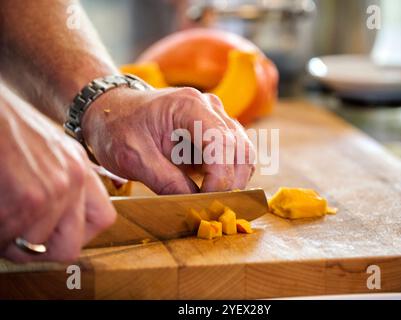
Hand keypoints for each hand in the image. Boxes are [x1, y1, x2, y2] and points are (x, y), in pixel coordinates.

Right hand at [0, 86, 115, 262]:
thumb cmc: (7, 128)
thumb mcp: (48, 150)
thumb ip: (61, 181)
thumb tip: (60, 221)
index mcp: (80, 167)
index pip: (102, 220)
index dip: (76, 235)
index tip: (54, 236)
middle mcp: (74, 178)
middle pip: (70, 247)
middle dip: (38, 248)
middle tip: (17, 236)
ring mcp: (55, 188)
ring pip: (34, 246)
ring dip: (10, 239)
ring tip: (1, 214)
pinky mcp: (28, 197)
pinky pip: (10, 239)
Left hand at [82, 87, 255, 193]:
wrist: (114, 112)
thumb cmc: (118, 128)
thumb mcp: (132, 157)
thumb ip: (165, 181)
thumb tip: (197, 204)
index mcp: (189, 105)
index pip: (222, 143)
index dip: (220, 177)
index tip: (205, 201)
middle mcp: (210, 108)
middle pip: (240, 149)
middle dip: (230, 183)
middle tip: (211, 208)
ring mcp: (216, 119)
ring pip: (244, 154)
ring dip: (233, 181)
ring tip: (211, 201)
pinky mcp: (216, 133)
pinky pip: (236, 157)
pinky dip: (230, 176)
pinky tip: (212, 190)